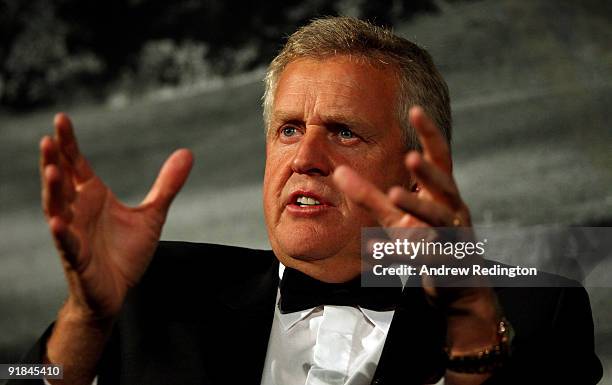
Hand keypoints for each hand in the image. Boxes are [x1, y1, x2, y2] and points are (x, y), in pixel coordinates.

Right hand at [41, 113, 192, 319]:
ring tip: (51, 171)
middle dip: (53, 160)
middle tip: (48, 138)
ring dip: (53, 191)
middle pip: (61, 181)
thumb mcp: (152, 215)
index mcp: (93, 196)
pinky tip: (58, 222)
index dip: (68, 143)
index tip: (61, 118)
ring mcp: (75, 234)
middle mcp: (79, 211)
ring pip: (57, 209)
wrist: (120, 291)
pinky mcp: (78, 259)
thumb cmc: (126, 253)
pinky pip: (68, 245)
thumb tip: (187, 152)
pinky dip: (63, 234)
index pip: (76, 164)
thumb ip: (167, 185)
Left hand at [332, 106, 487, 302]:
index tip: (416, 110)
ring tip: (394, 193)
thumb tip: (338, 171)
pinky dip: (400, 252)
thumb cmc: (424, 239)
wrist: (457, 282)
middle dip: (427, 172)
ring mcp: (452, 236)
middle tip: (410, 157)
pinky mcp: (445, 262)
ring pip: (436, 218)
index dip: (430, 134)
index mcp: (442, 193)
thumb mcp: (395, 215)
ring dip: (416, 205)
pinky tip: (375, 248)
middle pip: (444, 185)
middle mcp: (452, 209)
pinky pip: (421, 255)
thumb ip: (368, 194)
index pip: (440, 158)